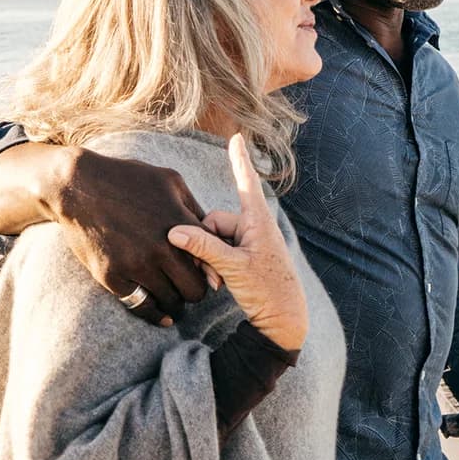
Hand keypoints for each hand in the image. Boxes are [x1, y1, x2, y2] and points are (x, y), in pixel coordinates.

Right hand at [55, 149, 207, 324]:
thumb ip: (195, 210)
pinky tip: (160, 312)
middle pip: (194, 289)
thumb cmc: (128, 179)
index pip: (212, 259)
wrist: (78, 185)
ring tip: (174, 298)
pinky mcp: (111, 276)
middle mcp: (159, 247)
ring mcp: (134, 264)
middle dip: (196, 290)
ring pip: (170, 301)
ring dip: (175, 302)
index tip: (208, 273)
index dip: (213, 268)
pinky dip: (154, 312)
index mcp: (178, 223)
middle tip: (189, 288)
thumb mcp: (171, 182)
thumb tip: (215, 234)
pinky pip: (142, 307)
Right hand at [167, 134, 307, 350]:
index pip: (246, 183)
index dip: (239, 160)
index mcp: (258, 222)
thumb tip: (174, 232)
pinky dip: (214, 266)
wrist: (284, 322)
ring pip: (213, 239)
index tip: (237, 137)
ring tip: (217, 283)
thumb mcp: (233, 268)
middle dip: (205, 245)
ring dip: (209, 259)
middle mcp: (253, 228)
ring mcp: (249, 243)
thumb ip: (204, 248)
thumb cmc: (268, 292)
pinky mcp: (244, 258)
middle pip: (214, 222)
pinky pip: (219, 252)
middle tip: (212, 275)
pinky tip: (218, 284)